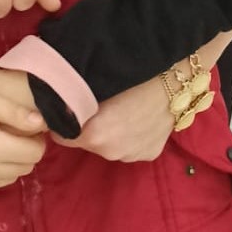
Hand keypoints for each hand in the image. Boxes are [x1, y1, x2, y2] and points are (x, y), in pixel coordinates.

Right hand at [0, 81, 46, 188]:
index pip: (35, 153)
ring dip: (15, 163)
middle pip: (27, 167)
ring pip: (13, 177)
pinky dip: (0, 171)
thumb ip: (13, 111)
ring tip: (2, 143)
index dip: (36, 140)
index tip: (28, 128)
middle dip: (27, 151)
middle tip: (16, 134)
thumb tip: (40, 123)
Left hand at [53, 76, 173, 163]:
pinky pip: (131, 146)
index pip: (60, 136)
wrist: (176, 79)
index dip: (64, 121)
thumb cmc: (132, 76)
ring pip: (110, 145)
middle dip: (90, 127)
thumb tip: (56, 105)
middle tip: (102, 105)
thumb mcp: (95, 85)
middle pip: (87, 142)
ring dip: (112, 133)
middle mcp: (110, 152)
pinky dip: (131, 136)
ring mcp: (132, 156)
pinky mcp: (150, 154)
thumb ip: (73, 102)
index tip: (72, 109)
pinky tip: (140, 118)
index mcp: (92, 136)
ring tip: (125, 110)